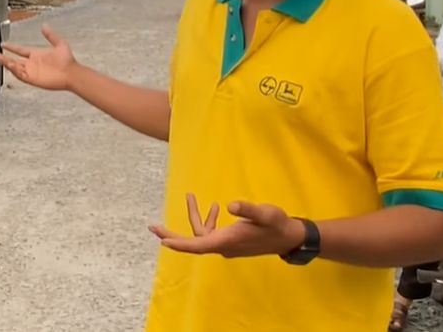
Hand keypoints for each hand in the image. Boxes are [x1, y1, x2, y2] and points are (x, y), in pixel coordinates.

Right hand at [0, 23, 77, 90]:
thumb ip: (51, 35)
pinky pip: (20, 75)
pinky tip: (9, 65)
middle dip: (3, 57)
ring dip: (6, 63)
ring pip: (15, 67)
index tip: (4, 44)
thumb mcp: (59, 43)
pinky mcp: (32, 79)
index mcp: (37, 55)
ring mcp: (32, 72)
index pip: (20, 50)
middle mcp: (33, 63)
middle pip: (14, 60)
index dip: (12, 47)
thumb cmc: (67, 61)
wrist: (71, 73)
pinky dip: (13, 70)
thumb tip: (45, 25)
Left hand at [149, 196, 304, 258]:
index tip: (162, 240)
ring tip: (190, 196)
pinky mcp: (230, 242)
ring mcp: (226, 245)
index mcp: (227, 241)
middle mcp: (223, 246)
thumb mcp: (265, 213)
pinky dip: (209, 221)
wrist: (289, 237)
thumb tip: (231, 205)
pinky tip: (215, 207)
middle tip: (153, 227)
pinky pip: (211, 233)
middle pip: (192, 243)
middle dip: (172, 234)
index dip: (179, 242)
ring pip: (202, 235)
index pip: (197, 244)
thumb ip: (248, 209)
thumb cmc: (277, 224)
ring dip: (195, 218)